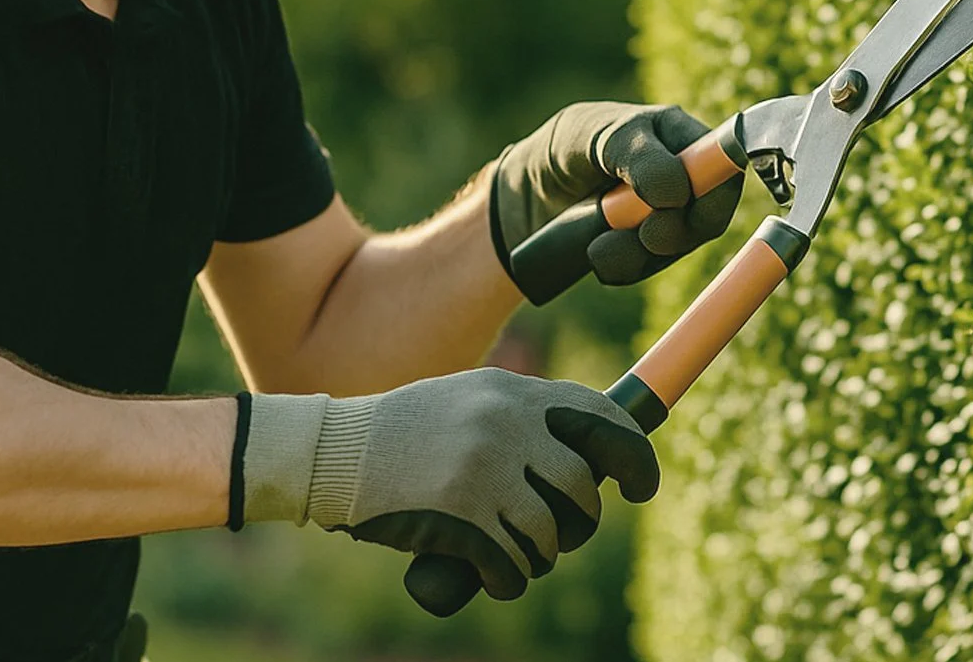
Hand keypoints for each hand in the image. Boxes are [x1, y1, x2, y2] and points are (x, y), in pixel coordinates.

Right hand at [240, 368, 659, 605]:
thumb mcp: (466, 402)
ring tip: (520, 555)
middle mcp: (506, 423)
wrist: (332, 453)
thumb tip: (583, 459)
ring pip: (552, 531)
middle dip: (582, 520)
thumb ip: (519, 418)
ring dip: (542, 555)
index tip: (641, 485)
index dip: (632, 453)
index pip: (599, 415)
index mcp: (512, 391)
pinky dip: (511, 580)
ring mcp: (485, 468)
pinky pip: (513, 564)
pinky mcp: (462, 514)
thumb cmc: (401, 436)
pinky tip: (496, 577)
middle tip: (565, 535)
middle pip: (583, 484)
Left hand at [490, 102, 741, 296]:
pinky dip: (627, 269)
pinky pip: (653, 267)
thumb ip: (636, 155)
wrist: (527, 193)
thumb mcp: (592, 137)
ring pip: (679, 248)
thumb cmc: (564, 147)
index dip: (714, 196)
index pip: (727, 165)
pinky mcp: (647, 247)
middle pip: (709, 215)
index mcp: (680, 135)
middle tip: (641, 236)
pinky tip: (600, 258)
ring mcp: (668, 214)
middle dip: (671, 233)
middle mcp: (684, 175)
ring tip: (599, 247)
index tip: (676, 209)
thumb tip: (677, 194)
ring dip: (640, 255)